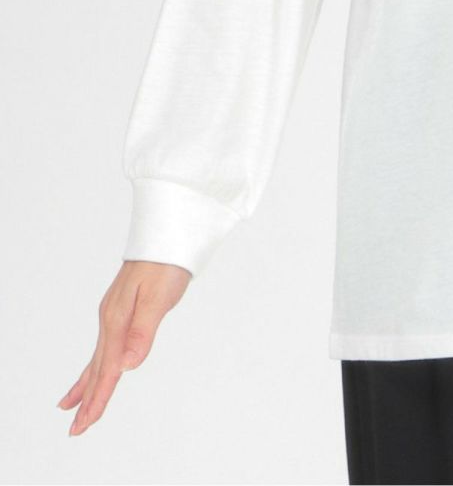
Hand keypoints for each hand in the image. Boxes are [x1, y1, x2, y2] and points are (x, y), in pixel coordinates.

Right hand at [59, 260, 190, 434]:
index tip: (86, 423)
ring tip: (74, 408)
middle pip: (98, 367)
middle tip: (76, 429)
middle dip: (88, 399)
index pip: (108, 367)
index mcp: (117, 319)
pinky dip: (98, 363)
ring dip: (88, 385)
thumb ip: (143, 331)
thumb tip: (127, 366)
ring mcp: (114, 314)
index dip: (99, 397)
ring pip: (99, 357)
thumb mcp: (158, 297)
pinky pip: (106, 344)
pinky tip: (97, 370)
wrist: (167, 233)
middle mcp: (111, 319)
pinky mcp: (122, 309)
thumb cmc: (166, 262)